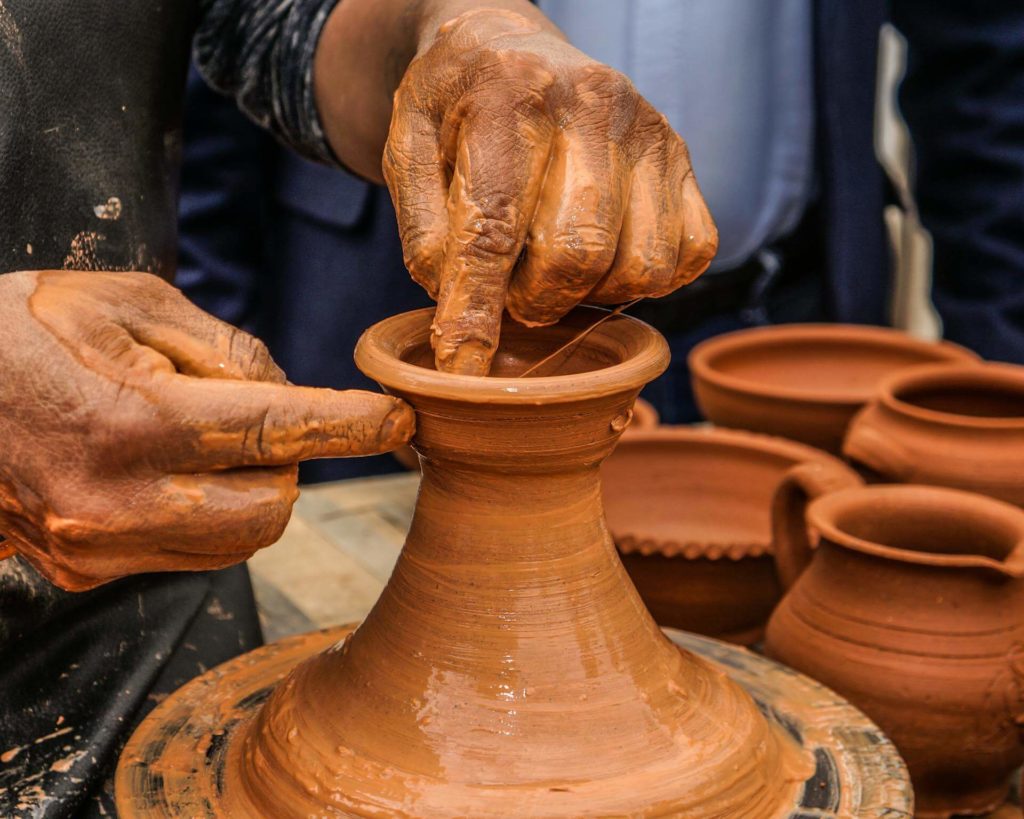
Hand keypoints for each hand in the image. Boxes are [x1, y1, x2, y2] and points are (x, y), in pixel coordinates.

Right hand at [0, 271, 413, 590]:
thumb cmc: (22, 329)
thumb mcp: (124, 302)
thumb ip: (224, 349)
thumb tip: (291, 395)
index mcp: (133, 423)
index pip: (275, 429)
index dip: (347, 425)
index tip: (397, 421)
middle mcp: (118, 502)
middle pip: (272, 508)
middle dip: (286, 464)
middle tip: (250, 419)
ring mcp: (99, 548)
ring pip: (237, 541)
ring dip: (247, 492)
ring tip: (195, 441)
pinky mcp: (85, 570)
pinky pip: (188, 554)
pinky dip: (205, 514)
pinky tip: (165, 473)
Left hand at [383, 9, 717, 373]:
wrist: (508, 44)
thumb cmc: (453, 107)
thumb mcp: (405, 149)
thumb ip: (423, 230)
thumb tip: (458, 311)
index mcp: (508, 94)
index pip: (494, 226)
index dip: (477, 310)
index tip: (463, 368)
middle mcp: (593, 104)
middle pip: (578, 255)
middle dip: (535, 302)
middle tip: (510, 290)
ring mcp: (649, 131)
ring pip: (640, 267)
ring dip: (590, 296)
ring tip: (553, 267)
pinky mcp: (681, 157)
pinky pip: (689, 255)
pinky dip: (646, 281)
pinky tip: (603, 260)